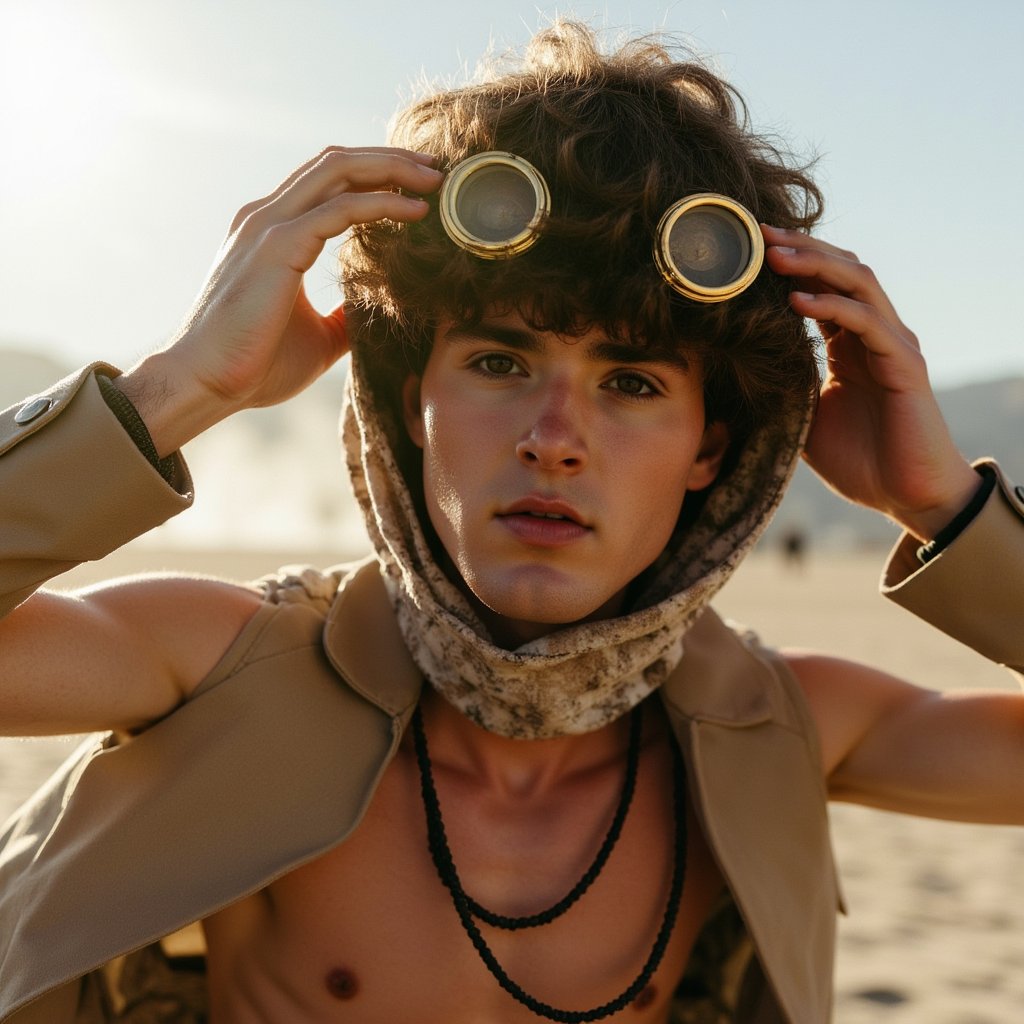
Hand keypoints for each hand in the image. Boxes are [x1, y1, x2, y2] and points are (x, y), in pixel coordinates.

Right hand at [118, 147, 442, 454]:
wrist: (207, 383)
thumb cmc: (254, 363)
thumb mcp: (318, 336)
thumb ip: (345, 315)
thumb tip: (375, 311)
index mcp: (274, 231)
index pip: (329, 181)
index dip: (375, 174)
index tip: (420, 187)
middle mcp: (268, 217)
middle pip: (337, 163)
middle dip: (390, 160)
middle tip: (435, 171)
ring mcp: (269, 227)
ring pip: (338, 170)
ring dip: (392, 169)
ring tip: (433, 180)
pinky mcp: (276, 247)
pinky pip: (339, 210)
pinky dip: (381, 204)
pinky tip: (415, 213)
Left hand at [762, 225, 980, 540]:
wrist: (906, 496)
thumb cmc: (859, 460)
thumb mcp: (804, 419)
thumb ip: (782, 389)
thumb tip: (734, 377)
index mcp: (849, 345)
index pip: (820, 289)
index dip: (789, 267)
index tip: (748, 251)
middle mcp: (874, 335)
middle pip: (840, 272)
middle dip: (800, 250)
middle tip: (759, 236)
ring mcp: (892, 345)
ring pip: (858, 283)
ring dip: (815, 265)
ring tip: (774, 256)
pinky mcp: (905, 364)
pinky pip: (867, 322)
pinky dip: (833, 307)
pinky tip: (797, 302)